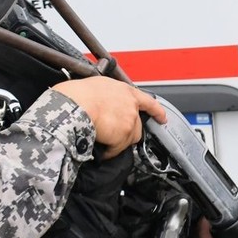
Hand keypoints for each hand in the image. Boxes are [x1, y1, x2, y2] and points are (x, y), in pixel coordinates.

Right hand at [51, 77, 166, 158]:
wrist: (75, 104)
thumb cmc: (76, 94)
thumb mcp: (95, 86)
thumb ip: (106, 95)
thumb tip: (100, 102)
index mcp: (125, 90)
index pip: (148, 101)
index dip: (157, 111)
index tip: (162, 118)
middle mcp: (131, 105)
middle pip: (137, 125)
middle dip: (127, 132)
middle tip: (112, 133)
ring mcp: (130, 120)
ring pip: (129, 138)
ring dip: (118, 142)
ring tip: (102, 139)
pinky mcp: (125, 135)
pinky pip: (118, 149)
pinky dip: (110, 151)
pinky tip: (100, 147)